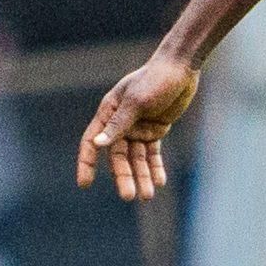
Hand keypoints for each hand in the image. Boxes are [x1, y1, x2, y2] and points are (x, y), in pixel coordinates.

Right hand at [77, 50, 200, 201]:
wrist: (181, 68)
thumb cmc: (155, 80)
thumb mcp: (136, 102)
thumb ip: (118, 124)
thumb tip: (97, 144)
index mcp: (109, 113)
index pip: (92, 141)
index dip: (87, 162)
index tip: (84, 184)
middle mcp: (120, 123)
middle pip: (118, 156)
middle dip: (123, 176)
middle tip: (129, 197)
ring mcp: (138, 128)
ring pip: (137, 158)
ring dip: (142, 176)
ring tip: (148, 196)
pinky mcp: (155, 130)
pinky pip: (152, 154)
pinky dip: (155, 167)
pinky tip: (160, 182)